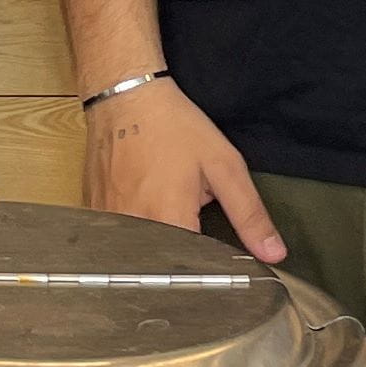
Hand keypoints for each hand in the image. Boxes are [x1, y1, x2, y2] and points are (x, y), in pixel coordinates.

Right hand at [83, 78, 284, 263]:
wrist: (126, 98)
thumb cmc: (174, 127)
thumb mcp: (224, 165)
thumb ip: (249, 214)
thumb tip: (273, 253)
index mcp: (169, 217)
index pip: (192, 268)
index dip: (209, 267)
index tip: (217, 255)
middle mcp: (133, 225)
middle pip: (161, 265)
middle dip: (180, 255)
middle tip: (187, 222)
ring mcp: (107, 220)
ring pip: (136, 254)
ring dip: (154, 245)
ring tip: (164, 213)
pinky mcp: (93, 212)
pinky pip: (116, 237)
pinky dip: (131, 232)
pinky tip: (140, 206)